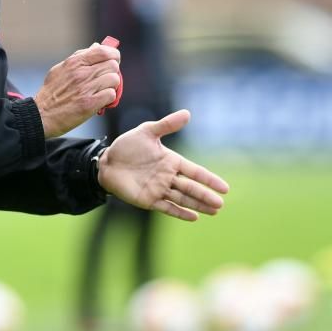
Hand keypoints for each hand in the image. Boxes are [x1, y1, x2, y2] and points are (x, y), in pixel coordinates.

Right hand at [33, 42, 121, 136]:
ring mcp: (86, 88)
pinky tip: (101, 101)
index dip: (114, 55)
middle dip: (112, 72)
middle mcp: (81, 73)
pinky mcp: (89, 104)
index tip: (114, 60)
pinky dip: (109, 98)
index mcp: (74, 62)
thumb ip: (79, 57)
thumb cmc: (51, 93)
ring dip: (112, 86)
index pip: (104, 51)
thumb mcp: (61, 69)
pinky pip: (111, 95)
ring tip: (102, 91)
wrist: (41, 115)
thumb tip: (96, 46)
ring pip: (114, 79)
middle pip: (112, 65)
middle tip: (106, 80)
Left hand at [97, 109, 228, 220]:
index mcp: (171, 161)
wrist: (106, 161)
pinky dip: (180, 213)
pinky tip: (194, 217)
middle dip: (206, 195)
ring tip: (214, 211)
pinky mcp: (149, 200)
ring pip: (183, 199)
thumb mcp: (147, 132)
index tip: (225, 188)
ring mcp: (159, 189)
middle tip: (221, 204)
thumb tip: (187, 113)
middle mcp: (168, 177)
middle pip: (191, 188)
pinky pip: (167, 207)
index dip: (209, 179)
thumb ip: (167, 125)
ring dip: (198, 205)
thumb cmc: (127, 146)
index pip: (195, 172)